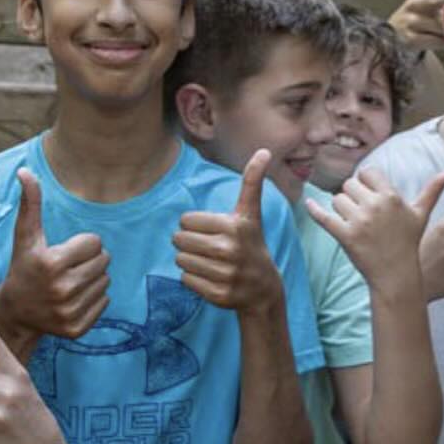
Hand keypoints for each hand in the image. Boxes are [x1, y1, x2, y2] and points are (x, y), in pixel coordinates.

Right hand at [0, 169, 109, 345]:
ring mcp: (70, 311)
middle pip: (104, 261)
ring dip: (93, 278)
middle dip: (89, 260)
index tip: (64, 252)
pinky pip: (105, 302)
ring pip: (106, 281)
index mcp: (50, 263)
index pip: (95, 243)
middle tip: (69, 267)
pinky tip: (74, 298)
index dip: (81, 244)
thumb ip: (30, 203)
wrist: (15, 313)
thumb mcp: (25, 236)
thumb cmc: (23, 267)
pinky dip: (94, 298)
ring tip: (70, 281)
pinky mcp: (77, 328)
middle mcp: (61, 289)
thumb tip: (25, 171)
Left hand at [173, 150, 283, 313]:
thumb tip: (264, 150)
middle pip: (179, 240)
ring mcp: (225, 274)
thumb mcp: (251, 213)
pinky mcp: (218, 293)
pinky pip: (185, 280)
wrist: (263, 288)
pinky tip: (210, 278)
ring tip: (209, 263)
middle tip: (207, 247)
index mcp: (235, 226)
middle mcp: (230, 249)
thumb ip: (252, 181)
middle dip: (188, 243)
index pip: (186, 220)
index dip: (195, 225)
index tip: (213, 231)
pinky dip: (193, 279)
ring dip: (189, 261)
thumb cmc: (251, 243)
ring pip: (180, 260)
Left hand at [305, 170, 443, 287]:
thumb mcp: (420, 215)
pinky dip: (314, 210)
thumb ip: (432, 191)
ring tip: (353, 223)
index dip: (366, 183)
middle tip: (362, 214)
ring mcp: (359, 221)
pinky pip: (324, 217)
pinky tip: (308, 204)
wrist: (396, 274)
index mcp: (391, 196)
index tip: (370, 196)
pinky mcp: (345, 236)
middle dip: (353, 197)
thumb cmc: (408, 243)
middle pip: (349, 185)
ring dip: (341, 209)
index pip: (367, 173)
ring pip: (337, 200)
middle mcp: (375, 206)